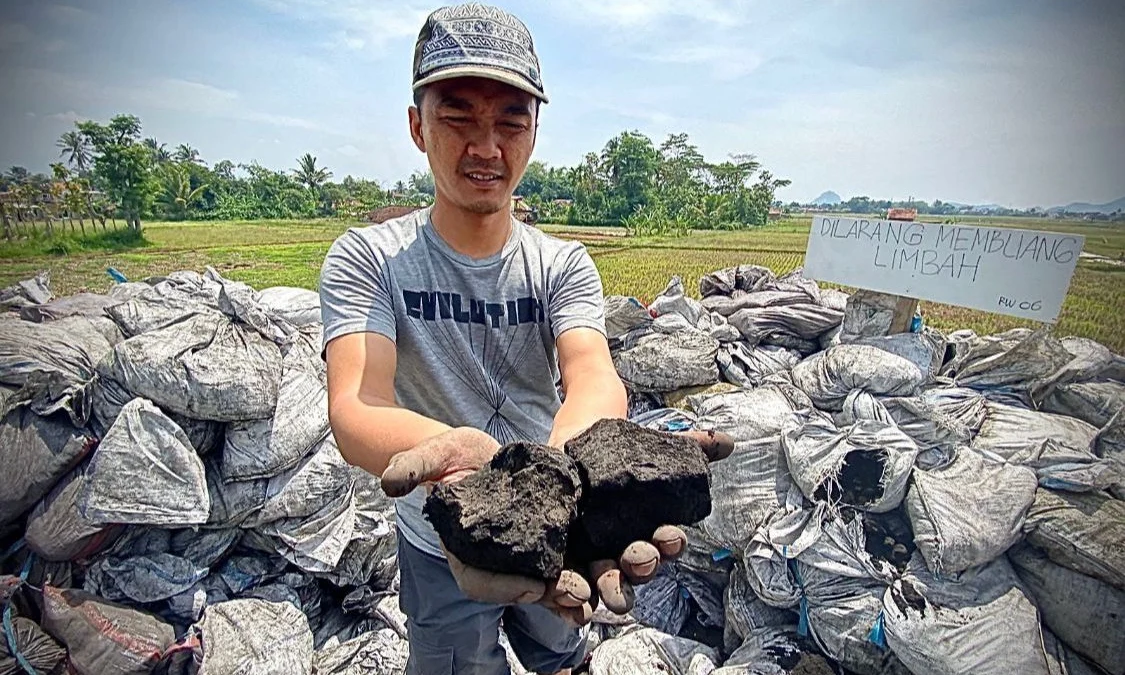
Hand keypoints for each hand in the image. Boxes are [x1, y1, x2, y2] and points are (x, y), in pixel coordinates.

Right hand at [385, 425, 734, 627]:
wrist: (498, 448)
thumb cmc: (462, 459)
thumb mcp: (436, 455)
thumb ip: (413, 467)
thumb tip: (391, 484)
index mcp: (483, 558)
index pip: (494, 585)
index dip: (517, 591)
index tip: (549, 590)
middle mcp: (526, 563)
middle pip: (555, 588)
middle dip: (584, 591)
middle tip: (607, 592)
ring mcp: (561, 551)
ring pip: (595, 571)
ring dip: (626, 570)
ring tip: (649, 556)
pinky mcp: (590, 533)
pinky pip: (618, 547)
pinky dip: (644, 544)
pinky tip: (668, 535)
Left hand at [580, 428, 734, 619]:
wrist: (571, 453)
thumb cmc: (617, 458)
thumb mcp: (653, 449)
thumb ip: (690, 447)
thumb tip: (728, 442)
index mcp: (651, 534)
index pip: (666, 543)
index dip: (669, 543)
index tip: (669, 537)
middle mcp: (625, 555)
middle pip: (636, 570)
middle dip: (638, 569)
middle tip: (638, 560)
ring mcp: (592, 563)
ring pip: (602, 586)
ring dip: (602, 591)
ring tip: (593, 589)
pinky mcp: (561, 566)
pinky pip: (565, 593)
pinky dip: (567, 603)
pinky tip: (565, 601)